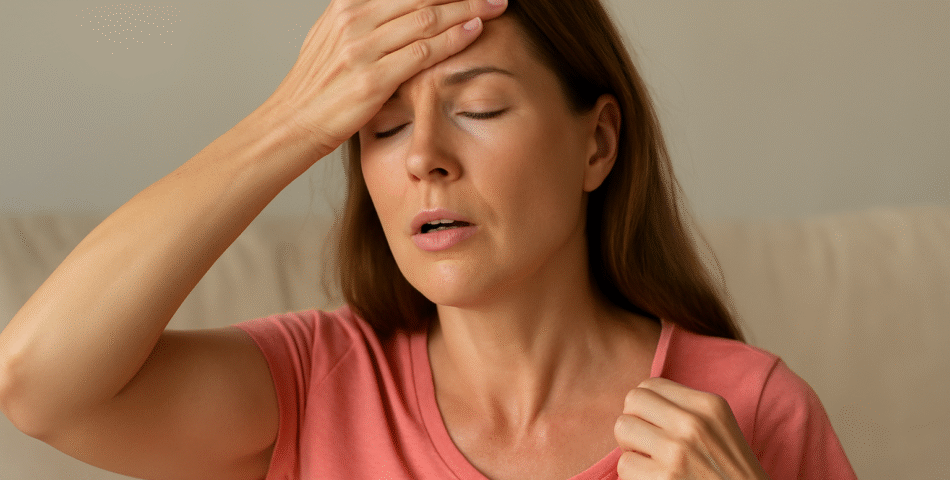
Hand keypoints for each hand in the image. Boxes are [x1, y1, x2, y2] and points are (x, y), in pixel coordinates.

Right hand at [262, 0, 507, 157]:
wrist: (292, 124)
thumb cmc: (317, 87)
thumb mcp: (330, 39)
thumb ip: (362, 20)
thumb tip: (391, 8)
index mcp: (345, 7)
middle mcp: (353, 21)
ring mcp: (362, 50)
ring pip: (426, 18)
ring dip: (467, 9)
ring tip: (494, 4)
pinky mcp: (372, 79)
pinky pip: (422, 52)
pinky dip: (452, 39)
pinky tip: (474, 31)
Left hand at [614, 378, 769, 479]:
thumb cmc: (729, 471)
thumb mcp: (719, 427)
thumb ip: (686, 409)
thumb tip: (643, 400)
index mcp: (708, 405)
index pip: (651, 384)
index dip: (645, 405)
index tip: (653, 424)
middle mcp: (693, 423)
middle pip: (632, 400)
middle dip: (633, 421)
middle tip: (646, 442)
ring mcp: (677, 451)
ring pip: (622, 429)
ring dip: (631, 448)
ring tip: (649, 461)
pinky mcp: (663, 478)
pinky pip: (624, 464)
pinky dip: (633, 475)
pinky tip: (653, 478)